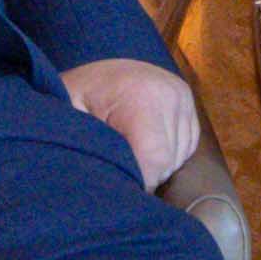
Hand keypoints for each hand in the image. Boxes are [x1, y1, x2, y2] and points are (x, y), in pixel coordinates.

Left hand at [63, 54, 203, 187]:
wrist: (92, 73)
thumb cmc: (75, 99)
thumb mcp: (73, 122)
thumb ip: (97, 152)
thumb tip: (118, 186)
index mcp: (141, 96)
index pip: (154, 160)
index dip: (136, 181)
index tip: (116, 183)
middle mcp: (169, 93)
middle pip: (168, 162)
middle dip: (144, 174)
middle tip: (117, 163)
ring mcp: (181, 95)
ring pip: (178, 157)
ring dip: (155, 166)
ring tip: (128, 149)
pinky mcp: (188, 100)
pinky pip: (185, 146)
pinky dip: (166, 154)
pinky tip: (142, 143)